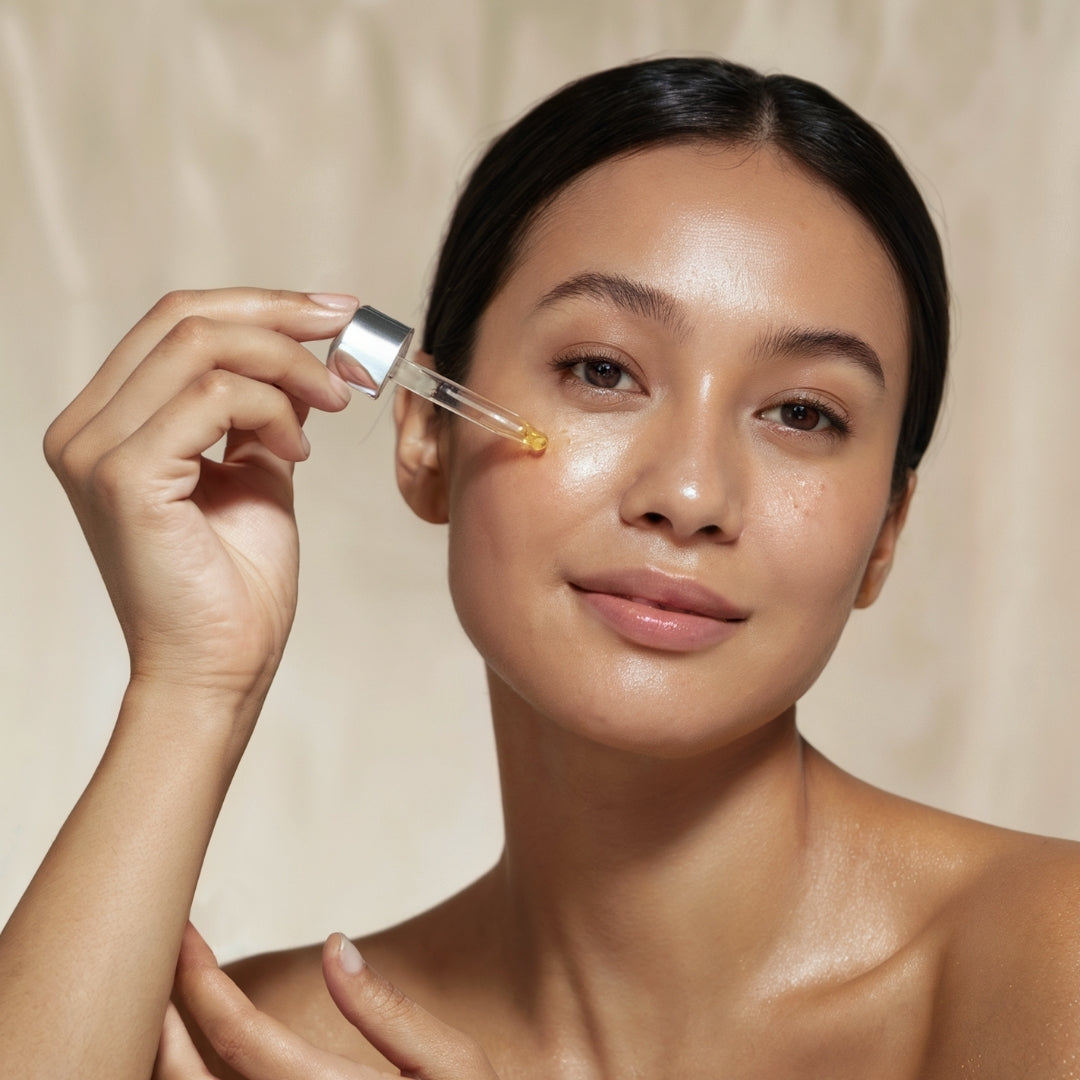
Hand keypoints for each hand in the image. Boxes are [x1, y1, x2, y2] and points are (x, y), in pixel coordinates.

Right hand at [43, 288, 356, 713]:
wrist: (222, 669)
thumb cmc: (237, 586)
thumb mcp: (258, 473)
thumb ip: (264, 411)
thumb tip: (300, 356)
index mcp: (107, 422)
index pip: (175, 324)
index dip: (260, 304)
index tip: (333, 312)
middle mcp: (85, 428)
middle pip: (183, 317)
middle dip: (280, 316)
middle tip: (346, 332)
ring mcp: (96, 450)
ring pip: (201, 347)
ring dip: (287, 367)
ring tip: (329, 407)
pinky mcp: (124, 477)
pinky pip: (211, 399)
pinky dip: (271, 411)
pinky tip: (296, 451)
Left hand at [155, 924, 500, 1079]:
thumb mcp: (451, 1064)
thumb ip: (387, 1009)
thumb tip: (336, 946)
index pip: (238, 1038)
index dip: (199, 983)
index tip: (183, 935)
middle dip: (161, 1020)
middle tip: (155, 960)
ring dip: (165, 1060)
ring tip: (164, 1005)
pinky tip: (197, 1059)